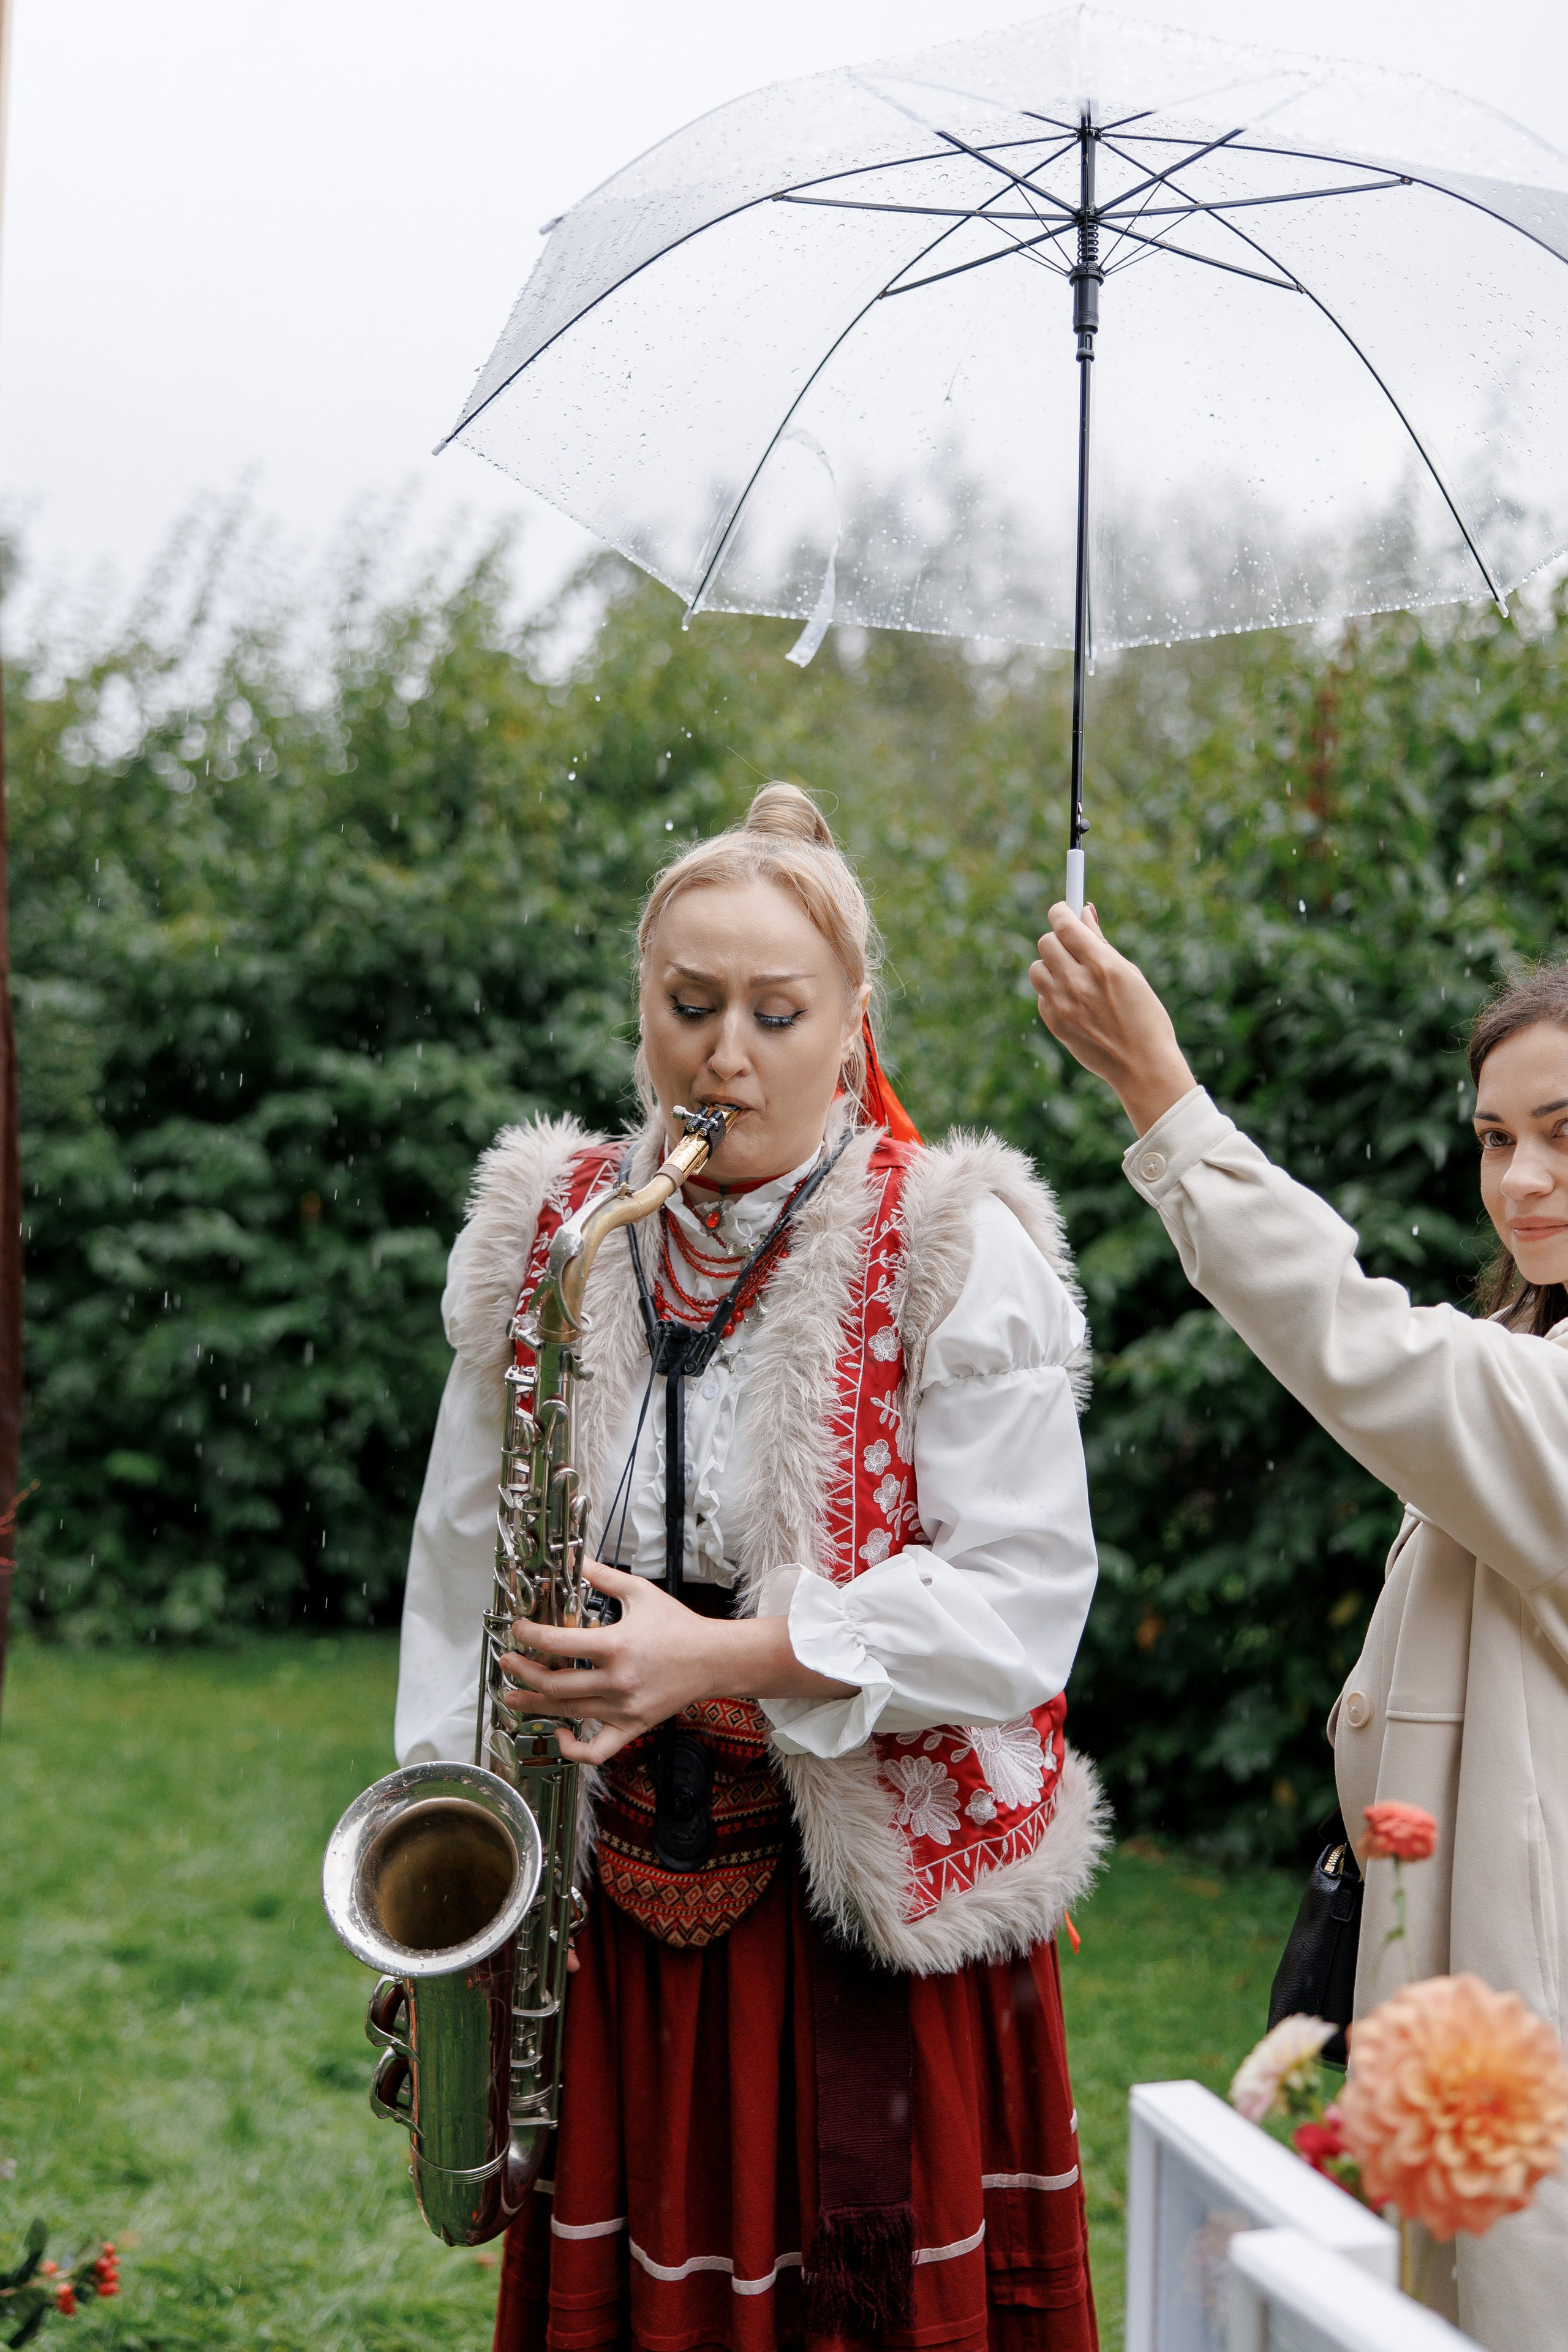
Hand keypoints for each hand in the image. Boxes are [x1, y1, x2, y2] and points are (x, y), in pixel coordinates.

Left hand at [496, 1561, 851, 1767]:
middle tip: (508, 1663)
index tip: (518, 1629)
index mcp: (617, 1645)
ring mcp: (624, 1709)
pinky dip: (572, 1749)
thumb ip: (603, 1576)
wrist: (714, 1659)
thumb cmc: (678, 1626)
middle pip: (554, 1684)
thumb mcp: (640, 1592)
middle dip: (523, 1673)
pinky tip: (558, 1733)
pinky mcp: (632, 1727)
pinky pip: (597, 1750)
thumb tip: (575, 1560)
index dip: (529, 1636)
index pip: (557, 1644)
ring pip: (567, 1713)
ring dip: (534, 1705)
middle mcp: (617, 1681)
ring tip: (512, 1696)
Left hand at [1029, 903, 1197, 1136]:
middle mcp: (1077, 983)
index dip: (1060, 912)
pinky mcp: (1054, 1023)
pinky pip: (1041, 994)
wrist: (1142, 1066)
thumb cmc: (1146, 1017)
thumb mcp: (1130, 974)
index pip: (1064, 924)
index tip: (1063, 910)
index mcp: (1102, 966)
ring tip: (1073, 975)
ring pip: (1036, 967)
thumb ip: (1101, 943)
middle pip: (1046, 942)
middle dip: (1058, 939)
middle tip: (1073, 946)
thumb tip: (1084, 913)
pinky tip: (1074, 1000)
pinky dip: (1052, 991)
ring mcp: (1062, 1005)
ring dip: (1051, 965)